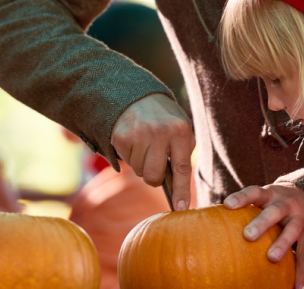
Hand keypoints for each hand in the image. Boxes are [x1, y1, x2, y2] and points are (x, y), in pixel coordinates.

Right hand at [111, 94, 194, 210]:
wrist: (137, 95)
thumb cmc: (164, 118)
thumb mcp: (180, 128)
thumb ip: (182, 152)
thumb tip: (178, 187)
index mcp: (180, 130)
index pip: (182, 168)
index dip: (182, 191)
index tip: (181, 209)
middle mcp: (160, 132)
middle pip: (153, 176)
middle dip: (154, 177)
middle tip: (154, 165)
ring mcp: (139, 134)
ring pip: (138, 171)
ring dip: (141, 164)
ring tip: (144, 145)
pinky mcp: (121, 136)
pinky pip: (125, 161)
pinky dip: (129, 155)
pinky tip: (134, 140)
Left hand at [224, 183, 303, 288]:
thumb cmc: (276, 203)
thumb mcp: (265, 199)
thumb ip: (247, 209)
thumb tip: (213, 227)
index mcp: (269, 194)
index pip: (254, 192)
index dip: (241, 198)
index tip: (227, 205)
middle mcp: (286, 203)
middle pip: (273, 212)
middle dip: (261, 223)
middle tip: (247, 235)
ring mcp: (301, 217)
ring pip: (292, 230)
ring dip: (282, 244)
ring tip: (272, 258)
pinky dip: (302, 269)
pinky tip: (295, 284)